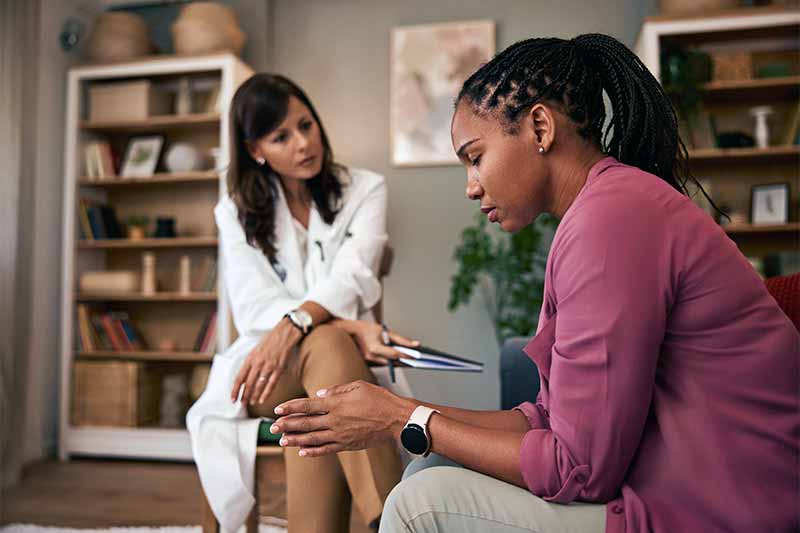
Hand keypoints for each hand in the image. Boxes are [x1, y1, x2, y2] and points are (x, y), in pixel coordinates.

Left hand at [231, 318, 301, 404]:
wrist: (285, 333)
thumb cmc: (270, 340)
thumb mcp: (255, 350)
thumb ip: (250, 363)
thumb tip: (244, 376)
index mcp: (250, 358)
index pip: (239, 377)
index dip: (235, 389)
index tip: (233, 398)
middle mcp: (258, 363)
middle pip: (248, 384)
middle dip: (244, 396)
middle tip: (242, 403)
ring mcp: (269, 366)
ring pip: (258, 385)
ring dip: (254, 396)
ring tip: (252, 402)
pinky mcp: (279, 368)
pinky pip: (271, 384)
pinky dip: (266, 393)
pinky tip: (262, 399)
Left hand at [271, 380, 416, 456]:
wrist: (396, 419)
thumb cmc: (380, 399)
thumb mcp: (358, 386)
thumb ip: (337, 390)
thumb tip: (319, 393)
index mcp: (336, 403)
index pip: (307, 405)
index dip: (290, 407)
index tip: (277, 409)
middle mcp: (335, 420)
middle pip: (305, 423)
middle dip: (287, 425)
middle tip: (272, 427)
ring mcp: (340, 434)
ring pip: (312, 438)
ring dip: (295, 440)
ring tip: (282, 441)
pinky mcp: (347, 444)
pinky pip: (326, 449)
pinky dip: (313, 451)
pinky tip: (302, 452)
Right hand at [338, 320, 419, 364]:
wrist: (351, 332)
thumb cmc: (368, 329)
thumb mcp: (385, 331)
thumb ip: (401, 339)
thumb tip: (415, 345)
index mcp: (374, 348)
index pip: (394, 354)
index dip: (406, 355)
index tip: (417, 356)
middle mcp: (371, 357)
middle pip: (394, 362)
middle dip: (406, 361)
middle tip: (419, 361)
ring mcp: (370, 362)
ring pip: (390, 364)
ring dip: (401, 362)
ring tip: (413, 360)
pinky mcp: (370, 363)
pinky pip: (385, 364)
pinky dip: (394, 362)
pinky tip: (403, 360)